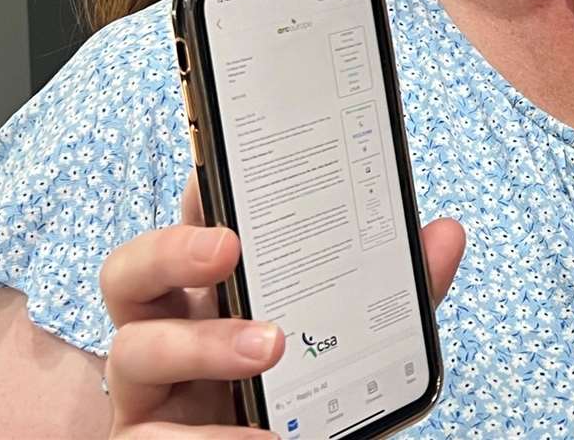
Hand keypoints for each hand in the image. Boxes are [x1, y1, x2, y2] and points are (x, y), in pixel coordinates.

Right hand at [101, 173, 464, 435]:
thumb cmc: (310, 404)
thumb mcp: (359, 348)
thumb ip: (398, 297)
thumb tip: (445, 234)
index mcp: (214, 293)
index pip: (193, 227)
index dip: (200, 191)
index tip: (224, 161)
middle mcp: (170, 331)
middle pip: (128, 272)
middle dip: (169, 248)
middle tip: (227, 245)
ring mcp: (150, 391)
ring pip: (135, 351)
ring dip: (204, 344)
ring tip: (271, 345)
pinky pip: (159, 439)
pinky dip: (216, 436)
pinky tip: (268, 436)